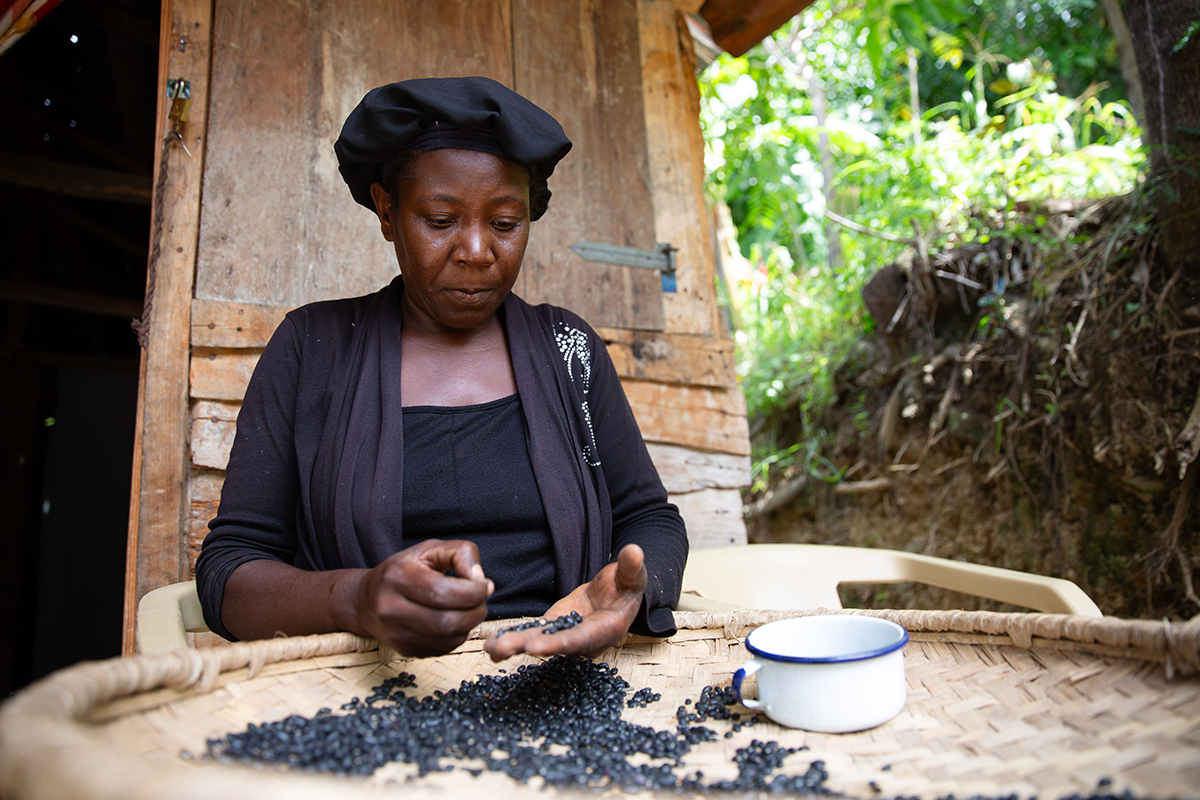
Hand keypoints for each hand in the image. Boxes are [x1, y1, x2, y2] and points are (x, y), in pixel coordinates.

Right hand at [354, 539, 493, 657]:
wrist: (367, 600)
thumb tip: (480, 579)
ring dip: (470, 625)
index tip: (484, 585)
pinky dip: (457, 636)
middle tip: (481, 601)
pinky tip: (455, 621)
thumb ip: (460, 554)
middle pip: (447, 621)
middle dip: (476, 611)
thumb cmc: (403, 570)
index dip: (473, 591)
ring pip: (448, 638)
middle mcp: (391, 608)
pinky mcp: (404, 650)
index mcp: (397, 577)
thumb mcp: (429, 549)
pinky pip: (443, 648)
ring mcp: (396, 634)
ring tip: (469, 609)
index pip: (443, 592)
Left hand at [485, 544, 646, 660]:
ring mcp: (567, 635)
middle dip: (529, 647)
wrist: (619, 595)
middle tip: (503, 649)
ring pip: (541, 641)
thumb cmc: (627, 586)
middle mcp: (585, 640)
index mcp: (606, 630)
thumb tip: (634, 551)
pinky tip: (493, 643)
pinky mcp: (555, 627)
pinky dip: (516, 638)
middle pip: (556, 645)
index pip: (581, 639)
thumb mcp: (632, 575)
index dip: (558, 644)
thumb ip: (632, 567)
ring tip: (491, 649)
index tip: (535, 646)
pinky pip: (535, 633)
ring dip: (516, 645)